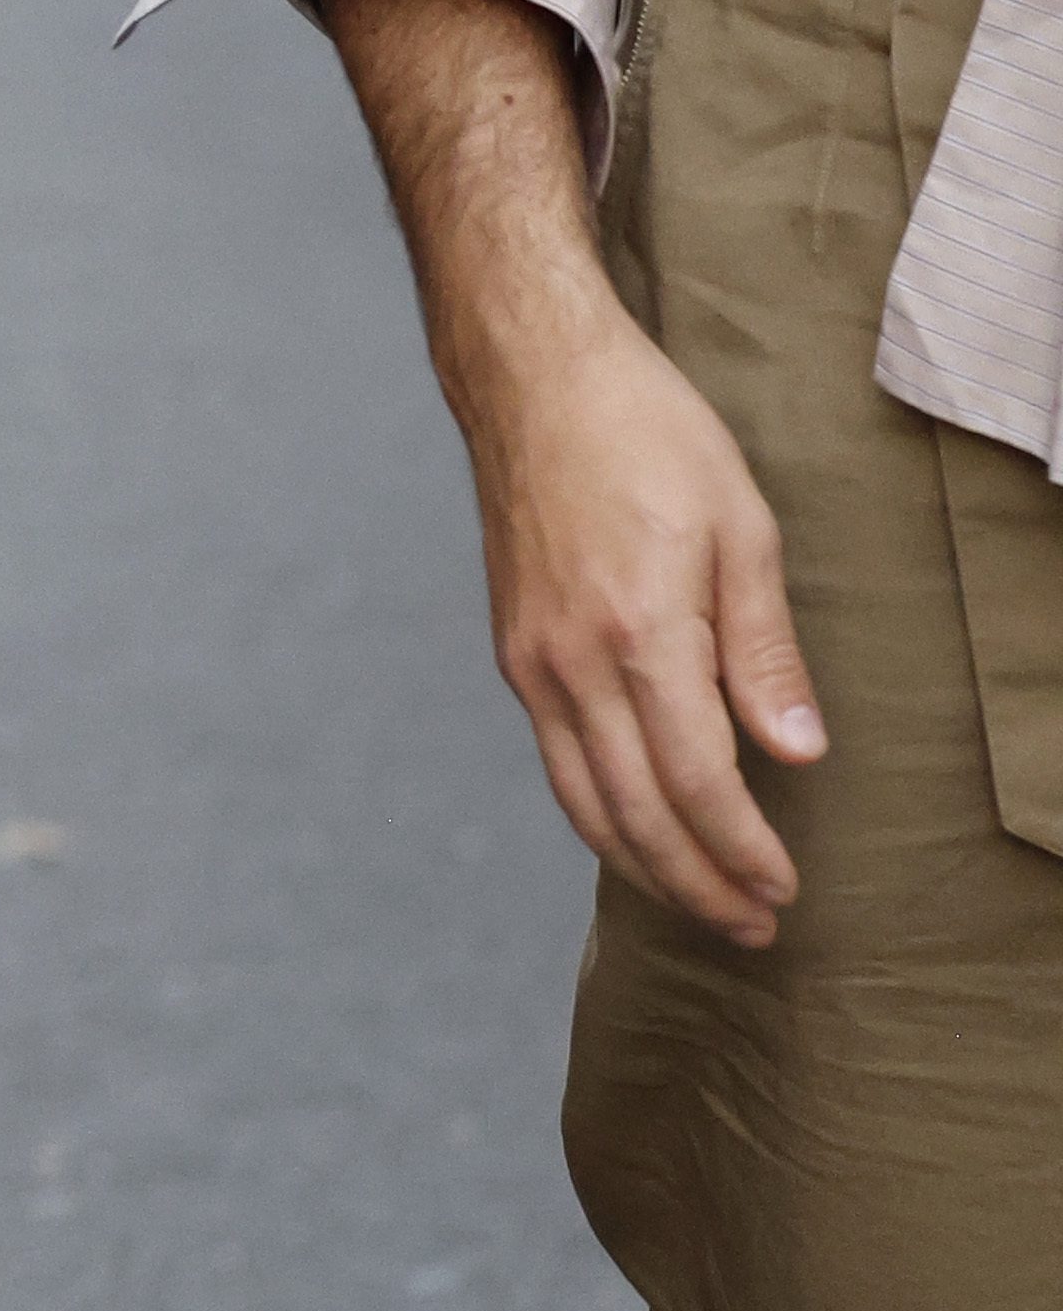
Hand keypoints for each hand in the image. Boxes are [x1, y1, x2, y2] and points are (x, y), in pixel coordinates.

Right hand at [456, 298, 822, 948]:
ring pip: (586, 804)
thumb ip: (765, 651)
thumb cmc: (647, 436)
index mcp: (639, 632)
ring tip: (701, 903)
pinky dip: (600, 818)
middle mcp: (572, 665)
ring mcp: (533, 665)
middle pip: (637, 815)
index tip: (783, 888)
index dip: (742, 849)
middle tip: (751, 927)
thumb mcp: (741, 526)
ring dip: (646, 868)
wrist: (534, 383)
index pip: (697, 781)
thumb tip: (796, 755)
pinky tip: (639, 832)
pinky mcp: (515, 655)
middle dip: (698, 885)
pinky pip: (558, 765)